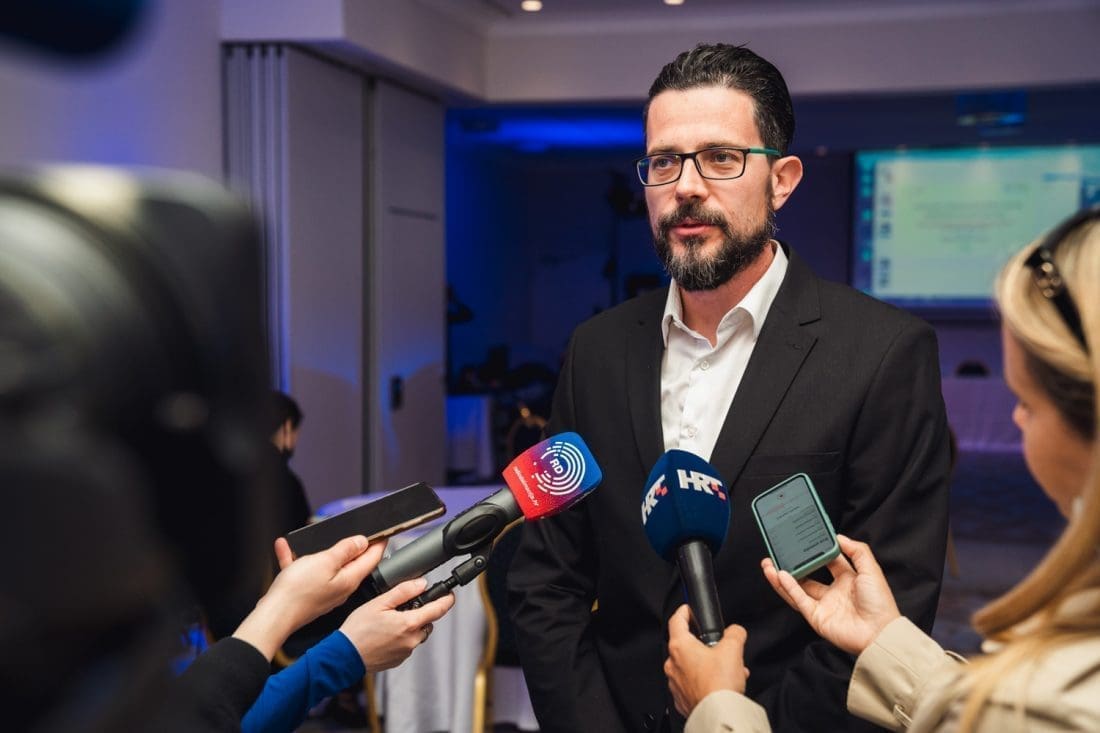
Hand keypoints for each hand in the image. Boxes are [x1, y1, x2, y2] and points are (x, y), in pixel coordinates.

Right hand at [233, 535, 383, 659]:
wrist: (274, 616)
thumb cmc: (298, 592)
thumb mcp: (325, 562)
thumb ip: (345, 550)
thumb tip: (362, 542)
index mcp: (349, 579)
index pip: (371, 559)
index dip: (379, 543)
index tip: (384, 533)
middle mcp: (340, 587)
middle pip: (351, 562)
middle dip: (352, 546)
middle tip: (354, 531)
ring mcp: (324, 591)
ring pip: (325, 565)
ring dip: (319, 550)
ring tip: (311, 537)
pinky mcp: (308, 593)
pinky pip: (305, 571)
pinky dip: (297, 559)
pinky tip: (285, 548)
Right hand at [339, 577, 455, 671]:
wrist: (344, 656)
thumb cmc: (358, 630)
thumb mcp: (379, 603)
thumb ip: (403, 592)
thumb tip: (421, 583)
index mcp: (409, 624)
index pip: (439, 610)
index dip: (447, 600)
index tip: (449, 595)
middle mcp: (411, 640)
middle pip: (427, 622)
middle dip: (420, 613)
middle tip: (402, 608)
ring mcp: (405, 652)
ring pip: (417, 634)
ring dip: (410, 626)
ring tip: (389, 622)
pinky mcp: (398, 660)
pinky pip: (407, 645)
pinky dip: (401, 638)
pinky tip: (385, 634)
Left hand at [663, 604, 749, 717]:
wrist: (718, 713)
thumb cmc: (719, 684)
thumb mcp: (733, 648)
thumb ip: (735, 633)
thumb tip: (736, 631)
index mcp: (680, 646)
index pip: (676, 620)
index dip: (684, 611)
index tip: (688, 609)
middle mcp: (673, 664)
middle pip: (686, 645)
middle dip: (704, 645)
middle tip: (719, 647)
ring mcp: (675, 682)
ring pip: (691, 666)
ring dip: (708, 665)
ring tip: (728, 670)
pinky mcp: (682, 698)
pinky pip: (692, 684)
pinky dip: (705, 682)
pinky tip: (721, 684)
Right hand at [761, 534, 899, 655]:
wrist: (880, 633)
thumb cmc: (879, 603)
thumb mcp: (871, 570)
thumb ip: (857, 550)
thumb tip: (838, 536)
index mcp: (847, 580)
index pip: (827, 561)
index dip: (815, 550)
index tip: (803, 539)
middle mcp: (833, 592)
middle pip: (806, 576)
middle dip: (791, 565)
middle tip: (778, 552)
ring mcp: (823, 605)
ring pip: (797, 588)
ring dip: (781, 577)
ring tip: (768, 564)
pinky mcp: (815, 617)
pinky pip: (798, 600)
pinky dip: (788, 588)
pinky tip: (780, 575)